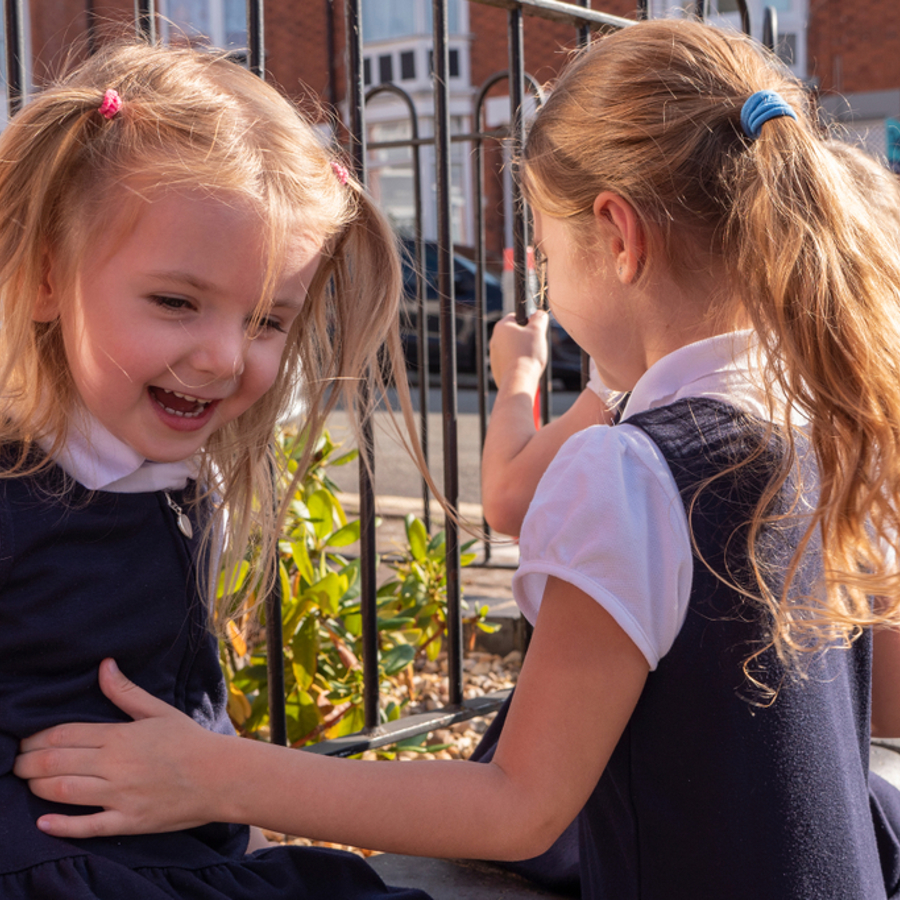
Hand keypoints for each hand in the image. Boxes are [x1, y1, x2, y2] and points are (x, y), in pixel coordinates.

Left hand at [14, 658, 220, 837]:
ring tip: (27, 782)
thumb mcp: (159, 711)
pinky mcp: (128, 821)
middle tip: (16, 763)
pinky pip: (88, 826)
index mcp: (121, 736)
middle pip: (56, 762)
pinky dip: (61, 826)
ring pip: (64, 791)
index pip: (65, 734)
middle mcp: (116, 766)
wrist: (221, 776)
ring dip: (37, 787)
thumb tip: (104, 666)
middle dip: (28, 763)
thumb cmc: (190, 741)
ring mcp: (120, 795)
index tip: (24, 740)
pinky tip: (43, 823)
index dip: (36, 738)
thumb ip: (126, 692)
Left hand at [489, 310, 548, 389]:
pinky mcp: (496, 368)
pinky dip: (517, 363)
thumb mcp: (538, 330)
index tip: (535, 331)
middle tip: (535, 345)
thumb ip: (539, 317)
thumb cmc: (528, 353)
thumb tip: (539, 314)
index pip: (515, 316)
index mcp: (501, 327)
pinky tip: (524, 367)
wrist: (518, 380)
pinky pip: (509, 361)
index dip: (528, 322)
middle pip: (514, 333)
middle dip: (525, 338)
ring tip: (530, 358)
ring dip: (521, 350)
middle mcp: (494, 339)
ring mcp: (494, 355)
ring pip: (512, 348)